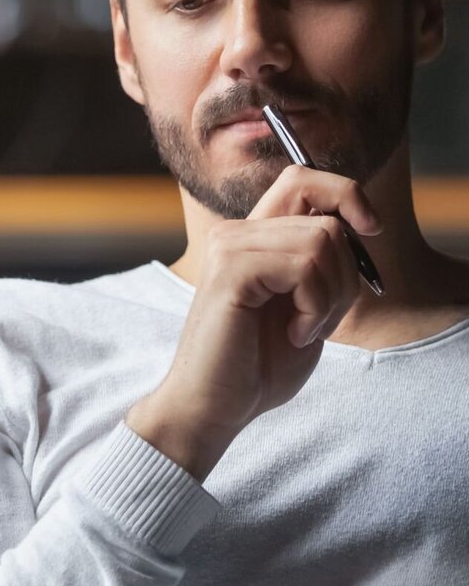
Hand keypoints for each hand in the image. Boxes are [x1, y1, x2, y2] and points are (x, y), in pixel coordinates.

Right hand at [127, 165, 381, 480]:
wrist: (215, 406)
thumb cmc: (257, 365)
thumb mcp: (304, 305)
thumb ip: (321, 263)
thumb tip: (359, 227)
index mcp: (253, 238)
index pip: (303, 179)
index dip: (346, 193)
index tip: (370, 230)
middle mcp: (237, 233)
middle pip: (327, 219)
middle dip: (346, 276)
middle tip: (319, 319)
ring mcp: (230, 247)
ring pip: (322, 241)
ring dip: (330, 297)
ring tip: (303, 330)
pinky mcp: (231, 270)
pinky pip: (305, 266)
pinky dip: (315, 307)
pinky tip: (294, 334)